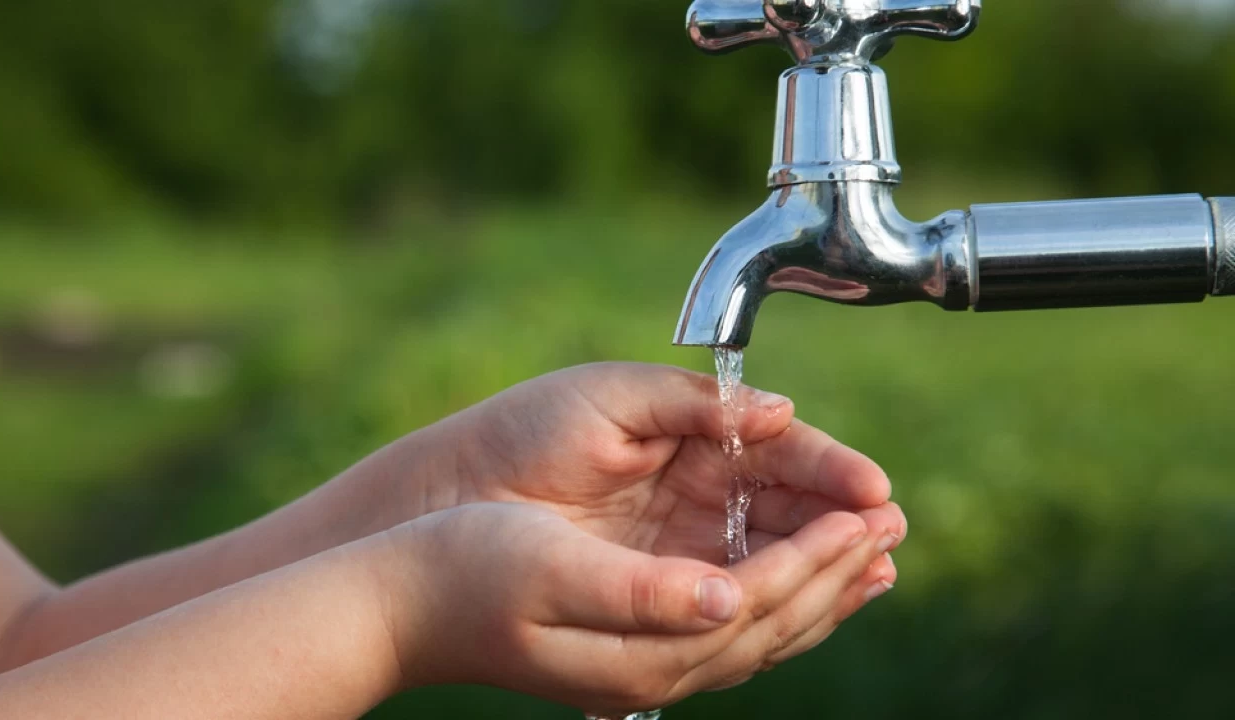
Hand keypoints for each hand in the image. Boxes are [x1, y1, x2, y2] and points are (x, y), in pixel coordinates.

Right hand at [385, 502, 899, 714]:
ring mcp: (643, 662)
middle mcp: (654, 666)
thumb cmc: (466, 571)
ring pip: (759, 631)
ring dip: (819, 589)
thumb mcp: (551, 571)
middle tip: (894, 526)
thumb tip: (728, 601)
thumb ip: (645, 593)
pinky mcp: (631, 645)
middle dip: (837, 572)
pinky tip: (789, 578)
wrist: (401, 604)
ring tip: (871, 557)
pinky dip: (775, 599)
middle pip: (773, 623)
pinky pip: (727, 626)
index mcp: (642, 646)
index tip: (867, 515)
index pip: (758, 601)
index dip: (817, 557)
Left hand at [399, 362, 903, 573]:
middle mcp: (699, 494)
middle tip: (889, 533)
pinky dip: (774, 601)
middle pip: (789, 511)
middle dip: (842, 523)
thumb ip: (695, 404)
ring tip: (875, 568)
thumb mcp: (612, 399)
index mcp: (694, 437)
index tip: (872, 491)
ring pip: (769, 559)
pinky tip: (815, 602)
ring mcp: (682, 544)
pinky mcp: (660, 589)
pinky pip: (729, 598)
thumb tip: (780, 413)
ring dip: (824, 566)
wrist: (455, 493)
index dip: (829, 472)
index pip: (781, 457)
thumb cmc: (527, 431)